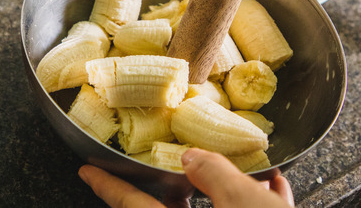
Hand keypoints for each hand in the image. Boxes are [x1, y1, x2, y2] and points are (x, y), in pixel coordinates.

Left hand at [78, 148, 293, 207]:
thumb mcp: (246, 207)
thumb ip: (215, 176)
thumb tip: (191, 158)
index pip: (133, 206)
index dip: (108, 186)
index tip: (85, 171)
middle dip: (176, 183)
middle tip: (173, 160)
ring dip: (223, 192)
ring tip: (237, 168)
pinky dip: (252, 205)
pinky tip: (275, 190)